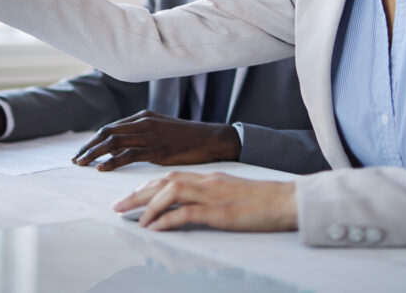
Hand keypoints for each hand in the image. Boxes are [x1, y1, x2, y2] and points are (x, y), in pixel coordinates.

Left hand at [72, 110, 240, 170]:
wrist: (210, 139)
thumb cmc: (187, 137)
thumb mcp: (161, 129)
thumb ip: (141, 134)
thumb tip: (120, 146)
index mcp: (143, 117)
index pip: (110, 127)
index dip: (94, 140)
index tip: (82, 152)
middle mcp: (143, 123)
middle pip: (107, 133)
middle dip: (89, 146)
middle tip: (76, 160)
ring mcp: (150, 135)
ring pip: (114, 142)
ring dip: (94, 153)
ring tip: (82, 164)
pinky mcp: (157, 150)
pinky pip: (129, 154)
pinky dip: (112, 161)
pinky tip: (102, 168)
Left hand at [112, 171, 297, 231]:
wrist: (287, 200)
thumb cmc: (262, 200)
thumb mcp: (230, 193)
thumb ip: (209, 196)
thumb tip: (187, 207)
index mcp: (208, 177)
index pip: (169, 177)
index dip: (146, 186)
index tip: (129, 197)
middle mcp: (207, 182)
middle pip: (164, 182)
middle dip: (137, 194)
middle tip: (117, 207)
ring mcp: (213, 196)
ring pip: (171, 194)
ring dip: (148, 207)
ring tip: (133, 220)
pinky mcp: (221, 213)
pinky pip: (187, 214)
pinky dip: (167, 220)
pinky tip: (155, 228)